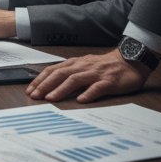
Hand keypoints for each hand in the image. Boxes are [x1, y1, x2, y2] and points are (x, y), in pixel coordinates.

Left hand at [25, 51, 150, 102]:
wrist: (130, 60)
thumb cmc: (105, 66)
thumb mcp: (84, 66)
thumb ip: (70, 73)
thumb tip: (51, 84)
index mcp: (76, 63)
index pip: (53, 70)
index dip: (40, 79)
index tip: (30, 89)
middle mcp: (83, 67)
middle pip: (60, 74)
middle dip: (45, 85)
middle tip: (35, 95)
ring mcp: (96, 74)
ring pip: (75, 80)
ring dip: (61, 89)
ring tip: (51, 98)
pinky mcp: (109, 81)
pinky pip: (97, 87)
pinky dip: (88, 93)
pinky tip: (81, 100)